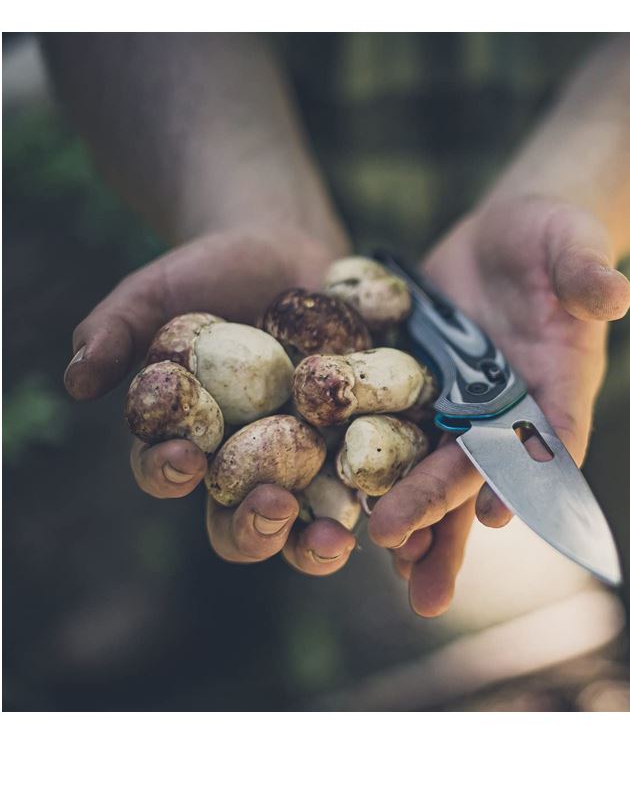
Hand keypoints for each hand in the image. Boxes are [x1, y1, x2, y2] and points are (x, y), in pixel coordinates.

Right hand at [64, 227, 358, 575]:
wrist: (288, 249)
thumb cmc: (210, 273)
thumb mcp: (157, 292)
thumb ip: (116, 330)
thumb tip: (77, 380)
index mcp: (189, 439)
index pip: (168, 471)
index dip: (168, 472)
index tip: (183, 458)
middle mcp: (247, 463)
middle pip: (240, 520)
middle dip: (252, 526)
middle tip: (272, 507)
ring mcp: (306, 460)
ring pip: (308, 522)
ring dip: (316, 539)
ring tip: (333, 536)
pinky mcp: (360, 443)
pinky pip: (371, 480)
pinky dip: (379, 494)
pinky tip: (392, 497)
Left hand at [367, 197, 629, 615]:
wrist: (504, 240)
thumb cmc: (553, 237)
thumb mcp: (572, 240)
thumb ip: (587, 269)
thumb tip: (612, 293)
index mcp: (557, 383)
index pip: (549, 438)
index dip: (526, 477)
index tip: (498, 514)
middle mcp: (511, 411)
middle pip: (480, 473)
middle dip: (447, 518)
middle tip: (416, 575)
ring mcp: (463, 408)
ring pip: (436, 474)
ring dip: (415, 525)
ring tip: (385, 572)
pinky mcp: (421, 394)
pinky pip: (395, 440)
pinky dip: (376, 477)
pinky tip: (352, 517)